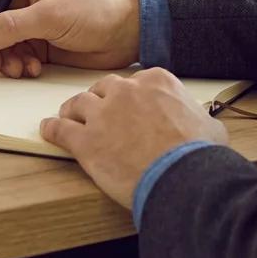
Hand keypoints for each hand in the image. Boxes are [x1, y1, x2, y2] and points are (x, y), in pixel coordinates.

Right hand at [0, 0, 140, 77]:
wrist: (127, 33)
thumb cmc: (95, 11)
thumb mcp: (51, 16)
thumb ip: (12, 26)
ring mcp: (30, 22)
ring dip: (3, 60)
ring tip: (18, 70)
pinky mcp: (39, 43)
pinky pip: (15, 56)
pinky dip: (17, 66)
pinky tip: (32, 70)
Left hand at [39, 68, 227, 209]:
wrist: (181, 176)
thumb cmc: (197, 154)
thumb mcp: (208, 125)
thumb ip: (195, 116)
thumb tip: (201, 123)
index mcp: (156, 82)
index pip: (135, 81)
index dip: (129, 96)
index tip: (128, 105)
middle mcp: (126, 91)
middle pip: (104, 88)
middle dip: (100, 99)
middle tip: (98, 112)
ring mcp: (102, 114)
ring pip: (78, 104)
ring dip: (72, 110)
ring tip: (68, 117)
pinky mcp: (85, 140)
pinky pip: (60, 129)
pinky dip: (52, 129)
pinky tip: (48, 130)